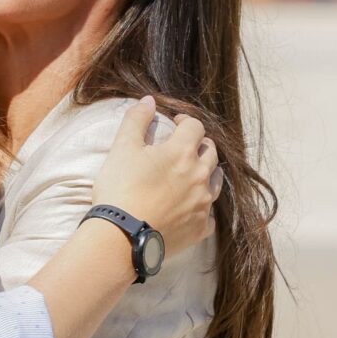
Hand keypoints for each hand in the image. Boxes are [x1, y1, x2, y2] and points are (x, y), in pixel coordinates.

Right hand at [92, 97, 222, 257]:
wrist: (121, 237)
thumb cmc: (120, 189)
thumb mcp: (122, 147)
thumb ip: (136, 119)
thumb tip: (149, 100)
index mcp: (182, 152)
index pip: (195, 126)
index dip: (185, 120)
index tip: (175, 122)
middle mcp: (199, 175)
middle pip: (211, 151)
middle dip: (199, 144)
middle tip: (184, 146)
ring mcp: (202, 203)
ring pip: (216, 181)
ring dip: (206, 172)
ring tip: (191, 173)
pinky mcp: (200, 228)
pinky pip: (210, 215)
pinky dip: (202, 207)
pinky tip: (191, 207)